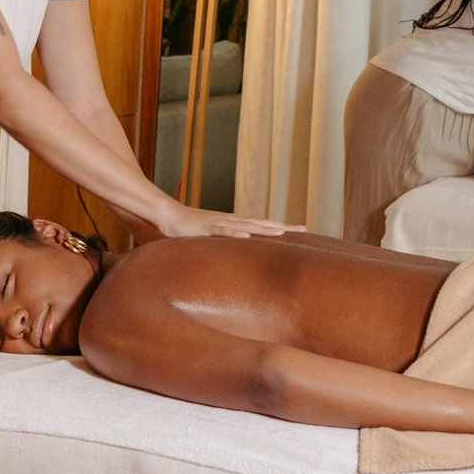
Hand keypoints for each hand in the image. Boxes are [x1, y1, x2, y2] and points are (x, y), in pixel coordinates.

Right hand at [158, 203, 304, 238]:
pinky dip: (235, 233)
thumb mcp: (213, 240)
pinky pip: (223, 231)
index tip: (302, 231)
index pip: (263, 226)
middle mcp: (232, 221)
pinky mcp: (207, 227)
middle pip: (262, 224)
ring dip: (264, 228)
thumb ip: (226, 246)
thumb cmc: (190, 230)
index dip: (282, 228)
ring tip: (282, 231)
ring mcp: (220, 223)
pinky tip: (246, 236)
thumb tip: (239, 257)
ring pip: (246, 225)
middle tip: (304, 229)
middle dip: (283, 227)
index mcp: (235, 225)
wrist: (169, 216)